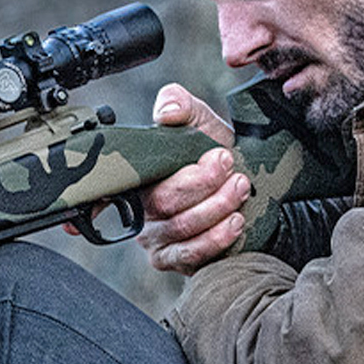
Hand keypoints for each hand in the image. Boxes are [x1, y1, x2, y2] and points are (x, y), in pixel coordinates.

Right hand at [138, 84, 250, 274]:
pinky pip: (190, 253)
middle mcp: (141, 208)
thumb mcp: (199, 121)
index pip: (118, 183)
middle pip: (163, 200)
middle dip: (201, 182)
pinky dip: (216, 237)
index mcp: (138, 175)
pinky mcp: (174, 259)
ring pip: (181, 227)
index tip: (208, 160)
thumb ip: (180, 104)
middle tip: (227, 162)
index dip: (135, 187)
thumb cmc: (213, 154)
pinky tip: (235, 220)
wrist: (245, 186)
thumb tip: (166, 111)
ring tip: (240, 186)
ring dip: (216, 205)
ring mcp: (155, 237)